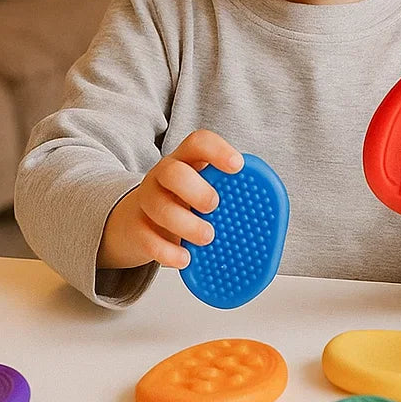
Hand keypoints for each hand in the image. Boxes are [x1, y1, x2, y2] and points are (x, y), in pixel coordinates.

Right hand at [98, 129, 243, 270]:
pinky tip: (185, 258)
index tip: (237, 166)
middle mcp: (163, 177)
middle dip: (196, 189)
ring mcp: (147, 201)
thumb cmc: (180, 204)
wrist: (134, 223)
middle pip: (172, 171)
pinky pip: (147, 238)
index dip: (218, 150)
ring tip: (207, 237)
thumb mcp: (201, 189)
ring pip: (159, 207)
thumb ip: (227, 193)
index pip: (198, 143)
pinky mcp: (136, 229)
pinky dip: (168, 251)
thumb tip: (266, 214)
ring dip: (186, 224)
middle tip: (214, 206)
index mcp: (185, 161)